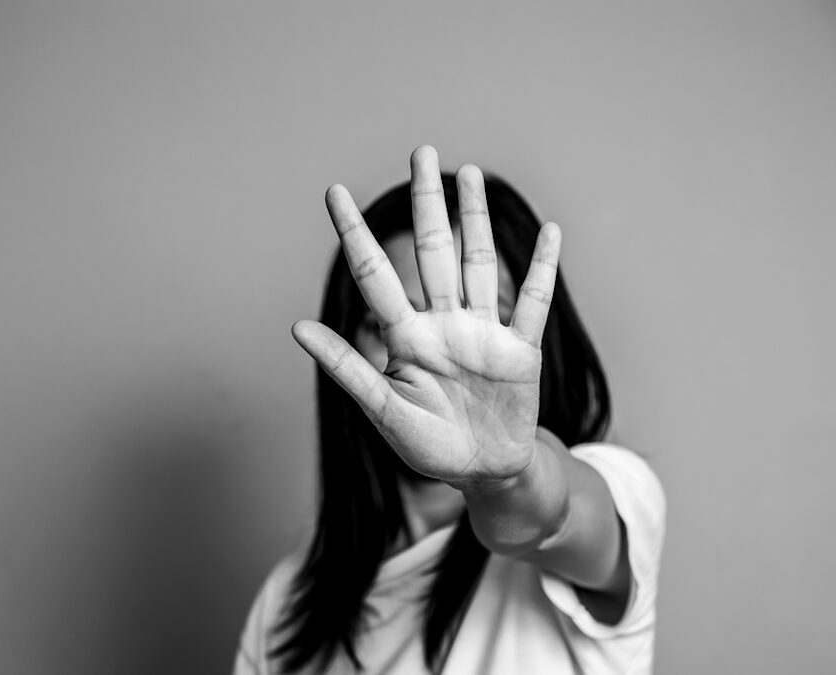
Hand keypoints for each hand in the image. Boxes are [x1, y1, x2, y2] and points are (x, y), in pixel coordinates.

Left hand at [292, 146, 561, 489]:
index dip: (353, 232)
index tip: (334, 190)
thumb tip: (297, 327)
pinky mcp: (521, 350)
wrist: (482, 474)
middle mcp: (443, 324)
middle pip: (433, 250)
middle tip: (422, 151)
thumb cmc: (428, 446)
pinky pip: (533, 302)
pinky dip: (542, 269)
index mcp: (405, 338)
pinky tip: (551, 232)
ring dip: (476, 219)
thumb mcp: (383, 411)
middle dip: (427, 203)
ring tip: (469, 173)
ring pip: (477, 263)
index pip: (375, 273)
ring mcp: (483, 332)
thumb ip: (347, 368)